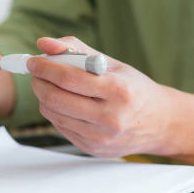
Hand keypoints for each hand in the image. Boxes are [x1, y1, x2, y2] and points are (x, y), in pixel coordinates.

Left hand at [29, 36, 173, 156]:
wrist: (159, 123)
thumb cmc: (133, 88)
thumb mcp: (111, 64)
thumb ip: (76, 50)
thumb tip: (43, 43)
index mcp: (119, 91)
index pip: (69, 78)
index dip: (45, 68)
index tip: (33, 61)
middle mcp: (111, 117)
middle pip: (56, 98)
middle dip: (39, 82)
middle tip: (36, 73)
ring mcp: (101, 137)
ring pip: (54, 114)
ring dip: (43, 97)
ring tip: (48, 85)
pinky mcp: (92, 148)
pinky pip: (60, 127)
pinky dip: (54, 112)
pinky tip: (62, 102)